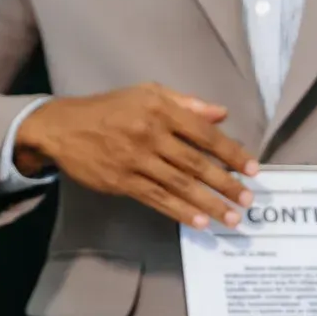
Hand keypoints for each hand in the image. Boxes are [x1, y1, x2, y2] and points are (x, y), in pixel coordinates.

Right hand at [15, 83, 260, 228]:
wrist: (64, 127)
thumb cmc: (111, 108)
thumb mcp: (148, 93)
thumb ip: (186, 104)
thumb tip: (221, 114)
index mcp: (160, 110)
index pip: (204, 133)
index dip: (231, 152)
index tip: (252, 168)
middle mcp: (150, 134)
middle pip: (195, 163)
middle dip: (225, 183)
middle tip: (248, 200)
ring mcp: (136, 161)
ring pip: (179, 185)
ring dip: (208, 203)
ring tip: (231, 219)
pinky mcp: (123, 182)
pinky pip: (157, 199)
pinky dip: (180, 212)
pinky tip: (199, 222)